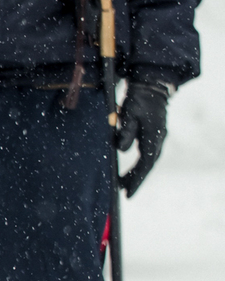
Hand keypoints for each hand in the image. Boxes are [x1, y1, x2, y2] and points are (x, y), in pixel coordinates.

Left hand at [117, 80, 170, 196]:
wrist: (150, 87)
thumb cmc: (138, 99)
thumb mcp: (129, 114)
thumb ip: (126, 132)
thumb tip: (121, 150)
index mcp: (153, 136)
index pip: (146, 164)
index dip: (137, 179)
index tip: (128, 193)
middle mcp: (158, 139)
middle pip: (148, 165)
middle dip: (136, 180)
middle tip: (124, 193)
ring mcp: (157, 137)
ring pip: (148, 161)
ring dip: (137, 173)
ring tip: (123, 184)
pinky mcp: (153, 135)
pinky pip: (147, 155)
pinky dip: (139, 165)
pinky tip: (131, 171)